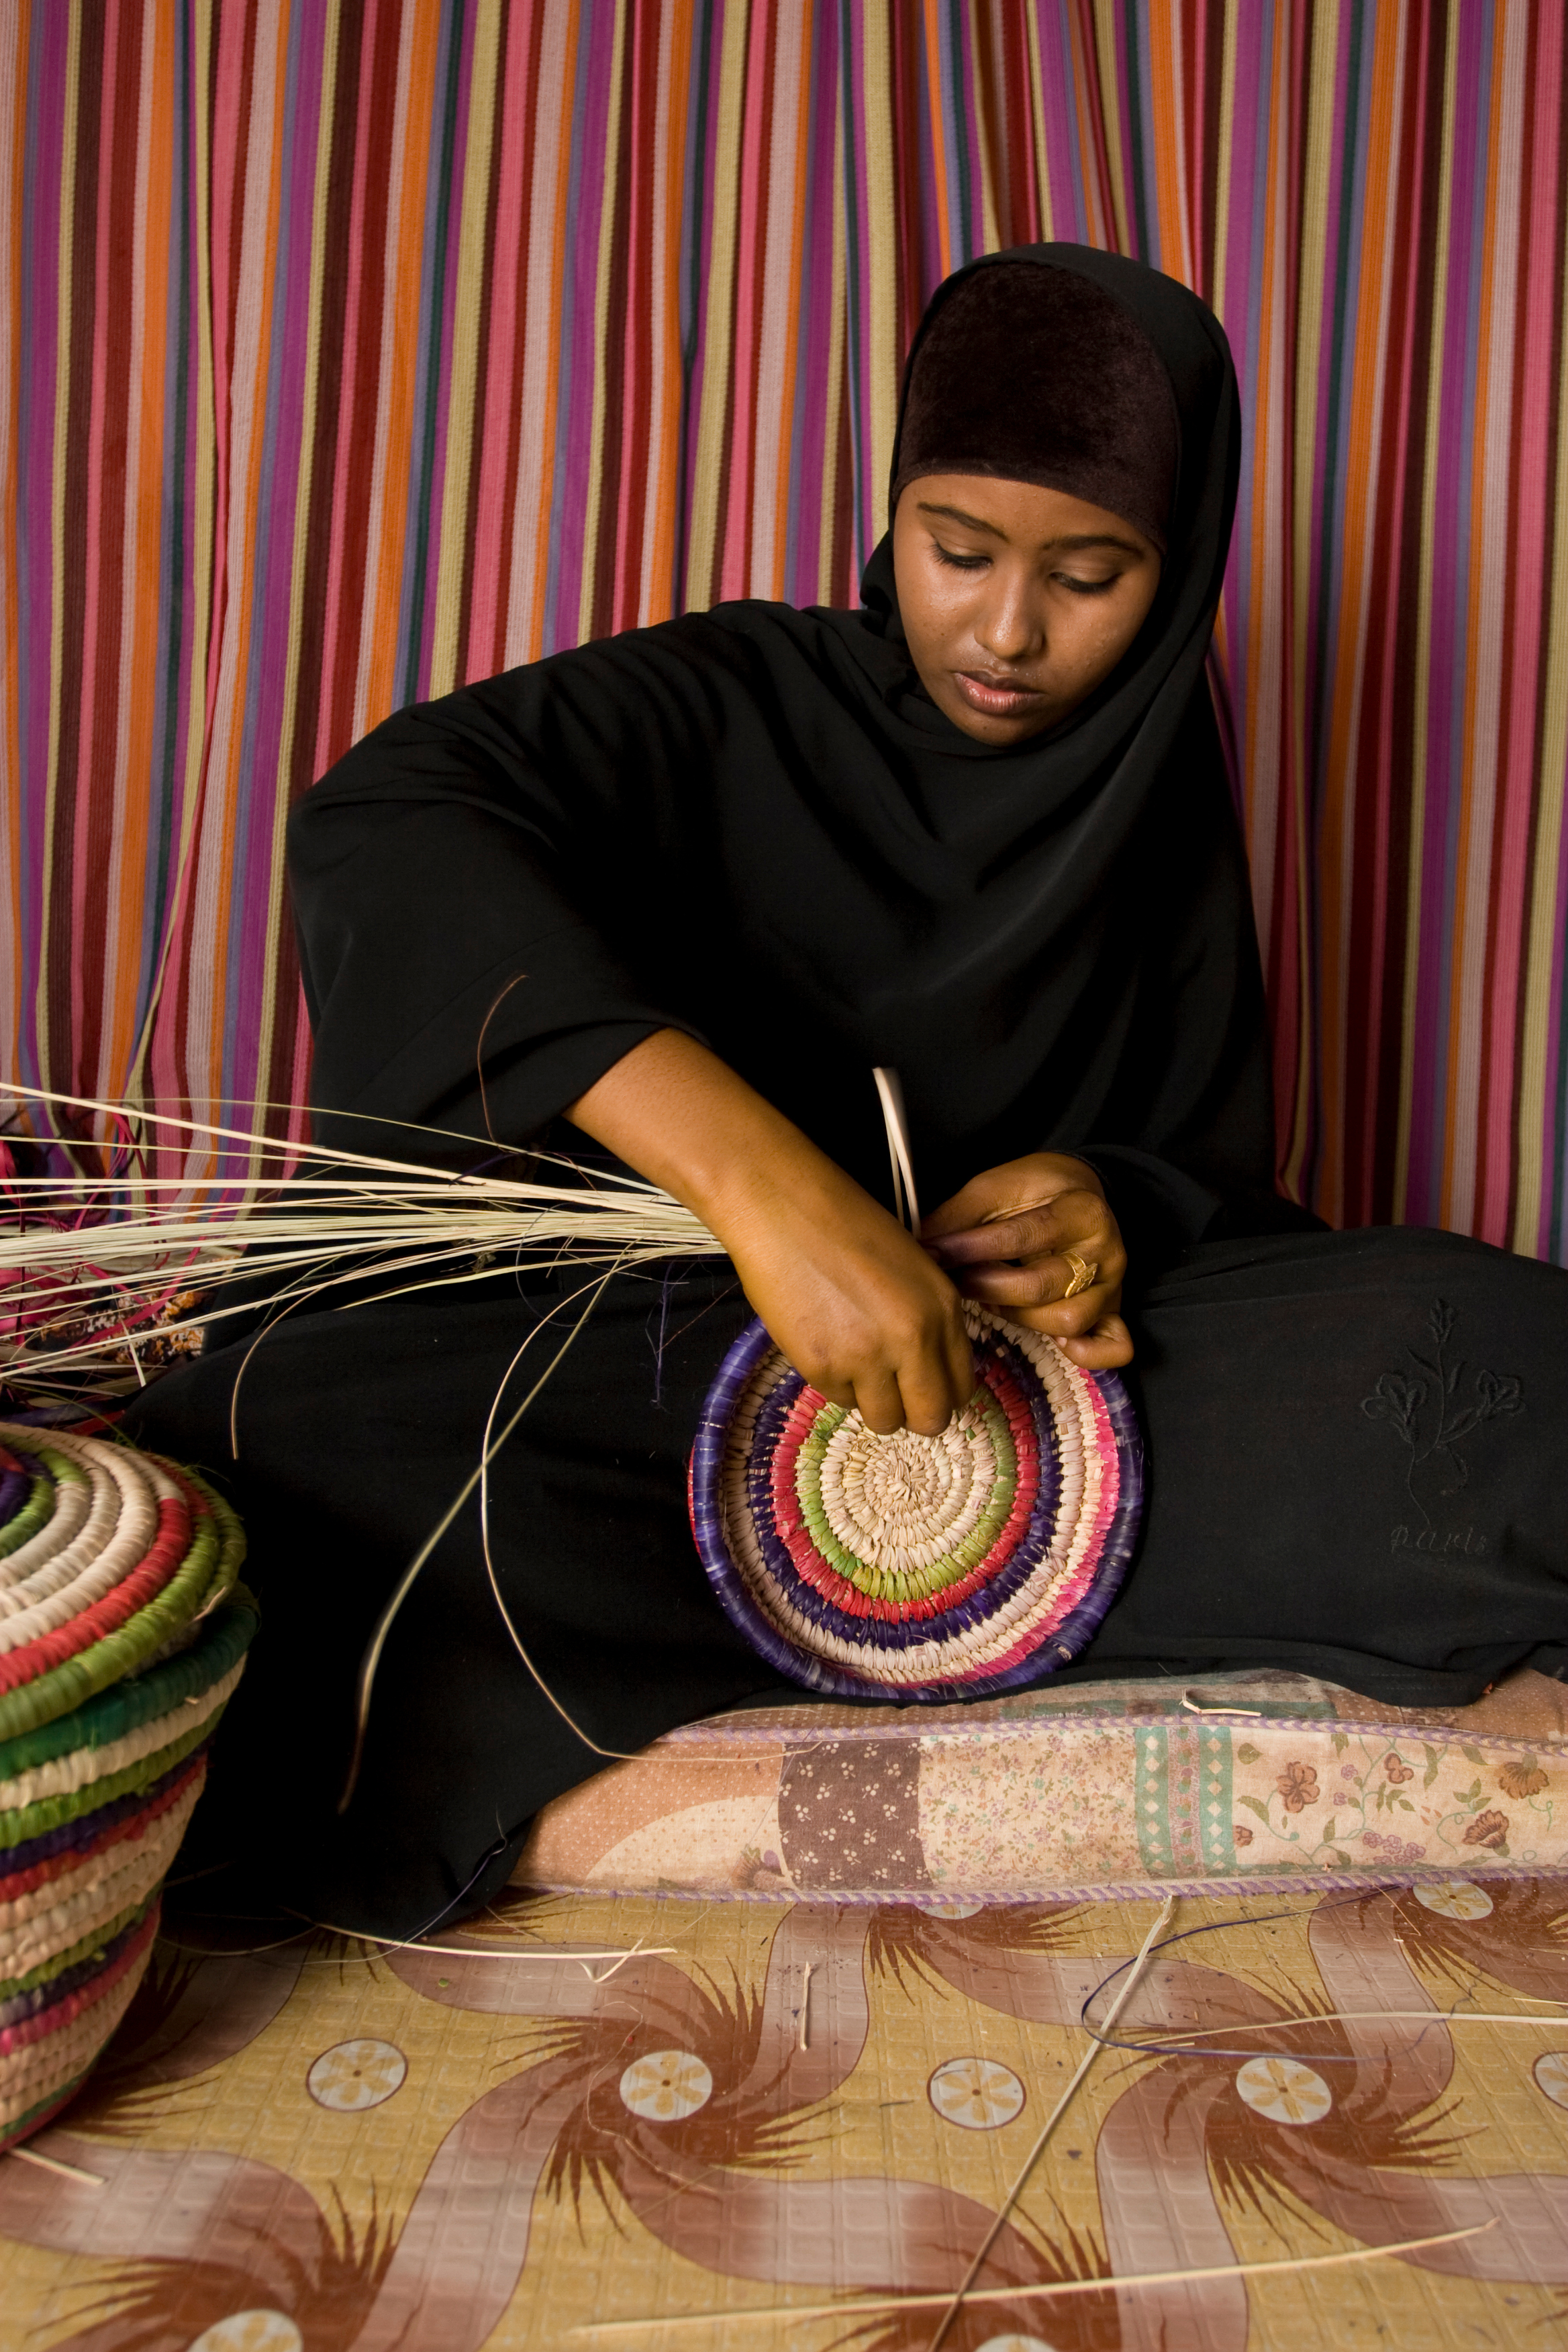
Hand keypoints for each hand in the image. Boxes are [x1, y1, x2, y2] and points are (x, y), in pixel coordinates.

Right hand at [718, 1169, 973, 1437]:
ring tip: (854, 1363)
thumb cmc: (845, 1224)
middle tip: (894, 1395)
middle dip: (914, 1414)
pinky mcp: (822, 1367)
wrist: (784, 1209)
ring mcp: (868, 1357)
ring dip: (872, 1400)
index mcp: (943, 1309)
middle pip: (930, 1419)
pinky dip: (835, 1382)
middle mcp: (914, 1339)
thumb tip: (929, 1368)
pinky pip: (839, 1399)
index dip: (942, 1394)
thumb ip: (929, 1318)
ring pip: (883, 1419)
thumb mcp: (913, 1267)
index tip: (924, 1389)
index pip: (961, 1387)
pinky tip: (824, 1341)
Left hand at [922, 1152, 1132, 1368]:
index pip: (1022, 1237)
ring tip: (992, 1299)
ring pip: (1068, 1321)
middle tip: (955, 1281)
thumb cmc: (1035, 1191)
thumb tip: (919, 1249)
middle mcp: (1106, 1251)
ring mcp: (1113, 1285)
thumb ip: (959, 1218)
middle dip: (987, 1287)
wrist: (1079, 1190)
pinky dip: (1087, 1354)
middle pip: (1042, 1286)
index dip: (971, 1249)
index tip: (934, 1253)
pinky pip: (1114, 1346)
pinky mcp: (1114, 1311)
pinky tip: (1056, 1344)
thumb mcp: (995, 1188)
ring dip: (1018, 1317)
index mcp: (1082, 1210)